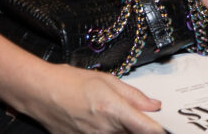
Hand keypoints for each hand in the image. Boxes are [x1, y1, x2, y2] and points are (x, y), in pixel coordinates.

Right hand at [26, 63, 163, 133]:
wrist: (40, 93)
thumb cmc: (69, 81)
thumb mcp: (106, 79)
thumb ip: (133, 95)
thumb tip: (154, 105)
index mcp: (114, 111)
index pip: (148, 129)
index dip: (160, 129)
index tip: (168, 125)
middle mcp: (106, 131)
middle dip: (140, 126)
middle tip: (133, 113)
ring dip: (124, 129)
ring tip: (109, 112)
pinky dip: (109, 132)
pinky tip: (100, 120)